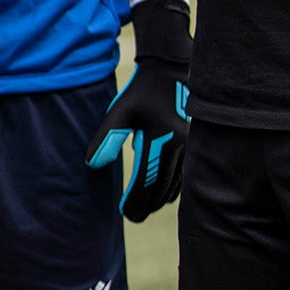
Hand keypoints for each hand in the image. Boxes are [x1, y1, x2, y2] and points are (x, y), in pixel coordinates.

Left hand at [86, 0, 190, 221]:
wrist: (171, 71)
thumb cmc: (141, 92)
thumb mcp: (119, 111)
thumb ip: (106, 138)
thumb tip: (93, 165)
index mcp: (164, 137)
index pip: (148, 178)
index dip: (137, 199)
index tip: (127, 215)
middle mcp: (183, 144)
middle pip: (164, 185)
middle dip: (148, 204)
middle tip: (133, 218)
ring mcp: (193, 145)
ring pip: (177, 182)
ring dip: (160, 198)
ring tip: (145, 210)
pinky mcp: (196, 144)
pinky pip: (185, 173)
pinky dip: (173, 187)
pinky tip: (163, 195)